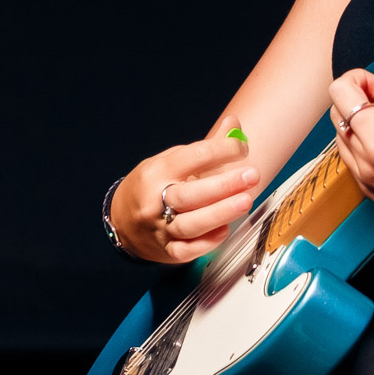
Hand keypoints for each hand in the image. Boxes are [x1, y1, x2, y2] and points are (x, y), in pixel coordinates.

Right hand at [109, 116, 260, 263]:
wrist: (122, 220)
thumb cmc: (153, 185)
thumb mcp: (172, 160)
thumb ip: (205, 148)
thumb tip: (234, 124)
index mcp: (158, 172)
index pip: (191, 158)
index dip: (220, 150)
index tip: (241, 147)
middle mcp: (155, 200)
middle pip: (189, 194)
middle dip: (223, 184)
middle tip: (251, 175)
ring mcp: (159, 227)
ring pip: (189, 224)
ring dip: (220, 213)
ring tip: (245, 201)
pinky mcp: (166, 250)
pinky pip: (185, 251)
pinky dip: (206, 243)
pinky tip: (224, 230)